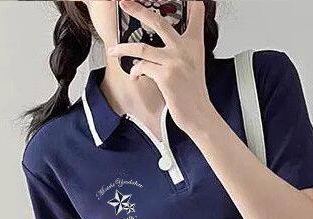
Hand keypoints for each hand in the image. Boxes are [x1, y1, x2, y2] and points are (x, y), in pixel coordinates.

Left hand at [109, 0, 214, 133]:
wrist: (198, 114)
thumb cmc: (193, 92)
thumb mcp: (194, 65)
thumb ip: (183, 49)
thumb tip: (163, 44)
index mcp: (194, 44)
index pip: (196, 16)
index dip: (193, 3)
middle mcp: (184, 49)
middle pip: (158, 22)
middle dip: (137, 10)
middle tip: (124, 3)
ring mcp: (174, 61)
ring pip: (141, 48)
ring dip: (124, 49)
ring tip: (114, 50)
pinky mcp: (165, 76)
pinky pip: (142, 67)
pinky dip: (135, 72)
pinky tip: (135, 76)